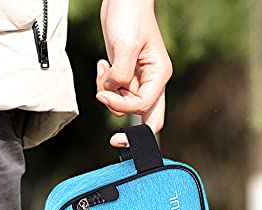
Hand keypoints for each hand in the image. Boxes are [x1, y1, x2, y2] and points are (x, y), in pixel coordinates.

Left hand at [97, 0, 172, 146]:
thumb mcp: (125, 45)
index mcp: (158, 76)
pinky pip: (115, 92)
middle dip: (130, 130)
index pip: (144, 106)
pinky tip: (102, 65)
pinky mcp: (126, 75)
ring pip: (124, 104)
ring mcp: (138, 80)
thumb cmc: (130, 15)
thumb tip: (113, 94)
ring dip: (109, 94)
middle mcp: (151, 81)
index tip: (104, 98)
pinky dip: (105, 84)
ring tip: (103, 69)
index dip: (123, 107)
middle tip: (115, 141)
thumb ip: (120, 75)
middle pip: (147, 118)